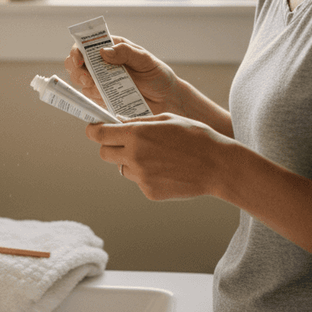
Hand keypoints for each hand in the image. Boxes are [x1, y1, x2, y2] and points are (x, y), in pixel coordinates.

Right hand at [64, 36, 180, 115]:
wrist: (167, 100)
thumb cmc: (158, 76)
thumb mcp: (145, 60)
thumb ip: (125, 53)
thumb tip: (103, 51)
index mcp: (112, 49)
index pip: (87, 44)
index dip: (77, 50)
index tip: (79, 59)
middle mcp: (103, 64)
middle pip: (76, 63)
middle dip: (75, 69)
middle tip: (85, 77)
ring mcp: (102, 82)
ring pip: (80, 80)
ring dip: (82, 83)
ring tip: (94, 87)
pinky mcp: (103, 99)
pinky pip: (89, 98)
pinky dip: (90, 98)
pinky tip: (100, 98)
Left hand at [85, 113, 235, 200]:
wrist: (218, 165)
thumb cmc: (196, 137)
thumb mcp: (167, 119)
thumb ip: (139, 122)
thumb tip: (120, 123)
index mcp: (136, 134)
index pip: (99, 134)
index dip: (94, 131)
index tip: (94, 129)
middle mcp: (134, 156)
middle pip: (104, 153)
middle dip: (111, 147)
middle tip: (125, 143)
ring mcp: (141, 176)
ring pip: (122, 168)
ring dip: (130, 162)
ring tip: (156, 156)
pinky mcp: (149, 192)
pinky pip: (139, 181)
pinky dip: (147, 175)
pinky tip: (167, 169)